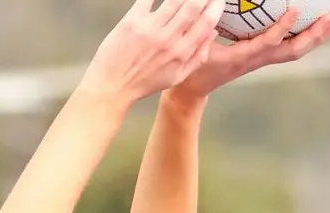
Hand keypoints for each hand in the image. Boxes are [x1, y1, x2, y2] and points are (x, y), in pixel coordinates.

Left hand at [80, 0, 225, 110]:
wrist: (112, 87)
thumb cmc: (143, 83)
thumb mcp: (177, 76)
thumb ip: (198, 56)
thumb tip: (213, 33)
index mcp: (181, 52)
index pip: (206, 23)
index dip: (215, 8)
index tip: (218, 0)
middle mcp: (168, 39)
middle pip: (193, 6)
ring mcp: (150, 28)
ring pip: (174, 0)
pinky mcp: (131, 21)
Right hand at [172, 9, 329, 100]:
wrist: (192, 90)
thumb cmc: (192, 67)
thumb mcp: (197, 46)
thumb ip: (206, 26)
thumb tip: (213, 3)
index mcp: (241, 57)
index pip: (268, 42)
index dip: (283, 27)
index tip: (295, 9)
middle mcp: (255, 61)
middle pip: (292, 51)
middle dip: (312, 36)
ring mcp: (259, 61)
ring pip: (293, 52)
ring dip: (314, 39)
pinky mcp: (259, 59)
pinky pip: (286, 50)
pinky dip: (303, 39)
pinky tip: (313, 29)